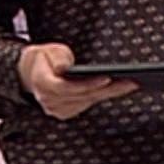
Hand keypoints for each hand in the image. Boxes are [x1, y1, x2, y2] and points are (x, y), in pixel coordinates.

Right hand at [17, 42, 136, 119]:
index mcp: (42, 83)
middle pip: (83, 96)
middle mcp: (48, 101)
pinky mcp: (65, 112)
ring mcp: (57, 109)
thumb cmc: (46, 58)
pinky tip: (118, 89)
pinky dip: (103, 96)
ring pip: (88, 101)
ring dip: (110, 93)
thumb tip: (63, 68)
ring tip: (131, 84)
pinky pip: (87, 104)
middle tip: (131, 82)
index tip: (107, 77)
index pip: (67, 88)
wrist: (32, 72)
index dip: (87, 84)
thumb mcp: (50, 51)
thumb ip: (57, 58)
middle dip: (108, 89)